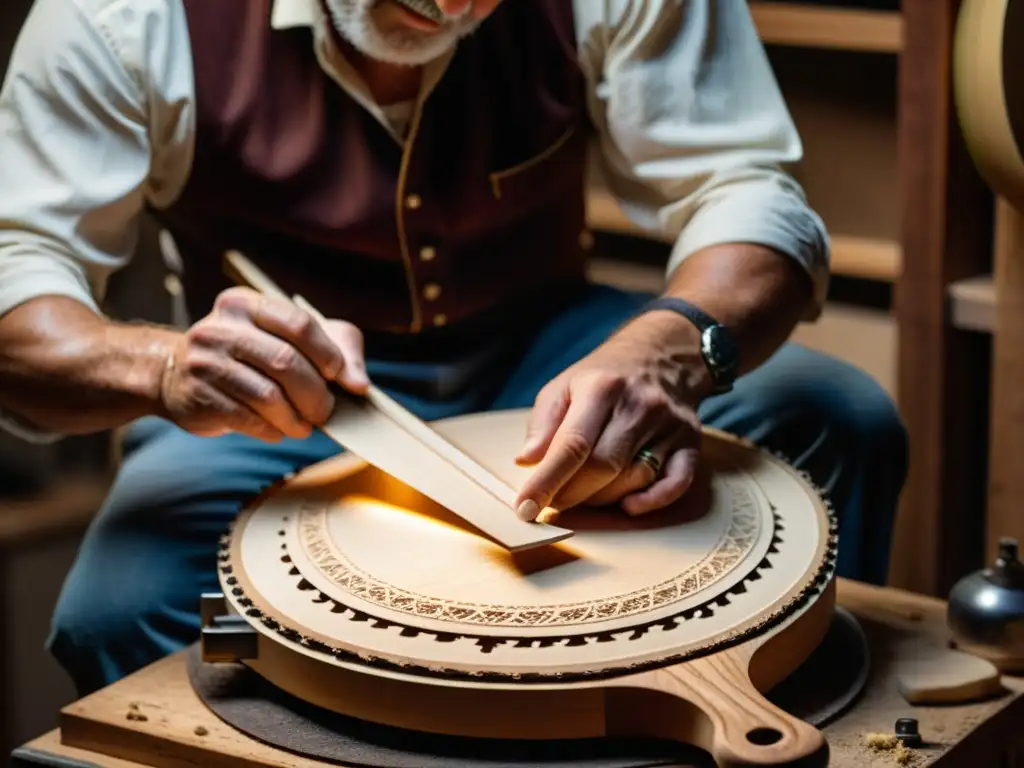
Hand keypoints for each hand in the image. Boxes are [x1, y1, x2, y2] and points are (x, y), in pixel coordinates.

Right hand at [159, 287, 367, 440]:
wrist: (174, 374)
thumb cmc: (248, 354)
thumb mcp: (291, 337)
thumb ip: (336, 347)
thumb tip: (360, 384)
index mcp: (248, 304)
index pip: (299, 324)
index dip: (328, 354)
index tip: (340, 377)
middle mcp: (222, 327)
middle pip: (286, 362)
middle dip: (315, 394)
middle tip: (325, 411)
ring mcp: (206, 361)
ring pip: (269, 396)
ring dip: (296, 419)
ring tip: (304, 426)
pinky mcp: (198, 396)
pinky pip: (249, 419)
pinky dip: (273, 430)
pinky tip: (277, 429)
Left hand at [515, 317, 707, 518]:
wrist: (662, 354)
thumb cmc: (603, 378)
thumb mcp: (564, 385)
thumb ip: (543, 423)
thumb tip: (526, 462)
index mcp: (602, 388)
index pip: (572, 444)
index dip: (547, 480)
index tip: (525, 508)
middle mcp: (639, 405)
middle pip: (604, 467)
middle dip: (571, 494)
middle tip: (553, 501)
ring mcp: (668, 424)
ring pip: (634, 479)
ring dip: (603, 498)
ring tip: (584, 491)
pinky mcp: (690, 441)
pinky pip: (676, 483)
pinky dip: (652, 501)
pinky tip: (629, 505)